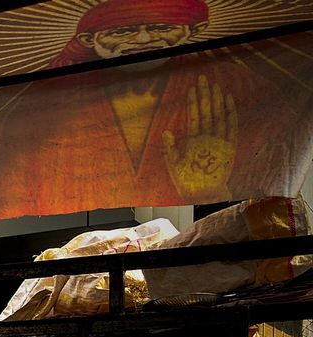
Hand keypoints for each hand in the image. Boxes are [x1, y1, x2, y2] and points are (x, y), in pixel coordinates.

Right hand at [162, 74, 236, 203]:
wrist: (207, 194)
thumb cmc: (188, 181)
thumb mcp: (174, 168)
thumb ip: (170, 149)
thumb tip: (167, 132)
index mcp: (193, 144)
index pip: (193, 117)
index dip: (193, 102)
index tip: (192, 88)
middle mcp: (208, 140)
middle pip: (207, 112)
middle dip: (205, 94)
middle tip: (203, 79)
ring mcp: (220, 142)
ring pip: (219, 116)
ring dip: (217, 99)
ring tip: (215, 85)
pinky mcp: (230, 146)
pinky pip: (231, 125)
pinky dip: (230, 111)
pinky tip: (228, 99)